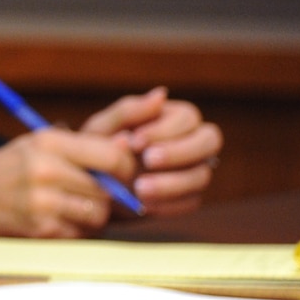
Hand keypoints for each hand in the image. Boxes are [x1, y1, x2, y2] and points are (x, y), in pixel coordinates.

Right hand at [0, 127, 138, 238]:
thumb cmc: (7, 169)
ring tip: (79, 206)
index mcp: (47, 142)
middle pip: (109, 189)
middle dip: (113, 195)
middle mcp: (45, 169)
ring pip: (98, 213)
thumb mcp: (35, 144)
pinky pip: (80, 232)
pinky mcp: (39, 228)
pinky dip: (77, 229)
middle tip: (103, 195)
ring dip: (96, 214)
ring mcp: (41, 201)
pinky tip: (60, 219)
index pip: (112, 156)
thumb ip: (79, 144)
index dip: (127, 168)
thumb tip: (127, 142)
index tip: (124, 174)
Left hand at [79, 87, 222, 216]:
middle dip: (180, 152)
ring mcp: (194, 170)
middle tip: (147, 161)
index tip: (135, 142)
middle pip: (210, 141)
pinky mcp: (189, 197)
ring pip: (202, 175)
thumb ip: (128, 111)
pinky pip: (192, 202)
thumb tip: (161, 94)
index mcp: (173, 117)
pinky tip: (145, 205)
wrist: (90, 183)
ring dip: (172, 183)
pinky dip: (169, 205)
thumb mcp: (104, 127)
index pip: (188, 117)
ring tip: (139, 189)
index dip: (164, 130)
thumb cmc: (99, 146)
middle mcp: (191, 141)